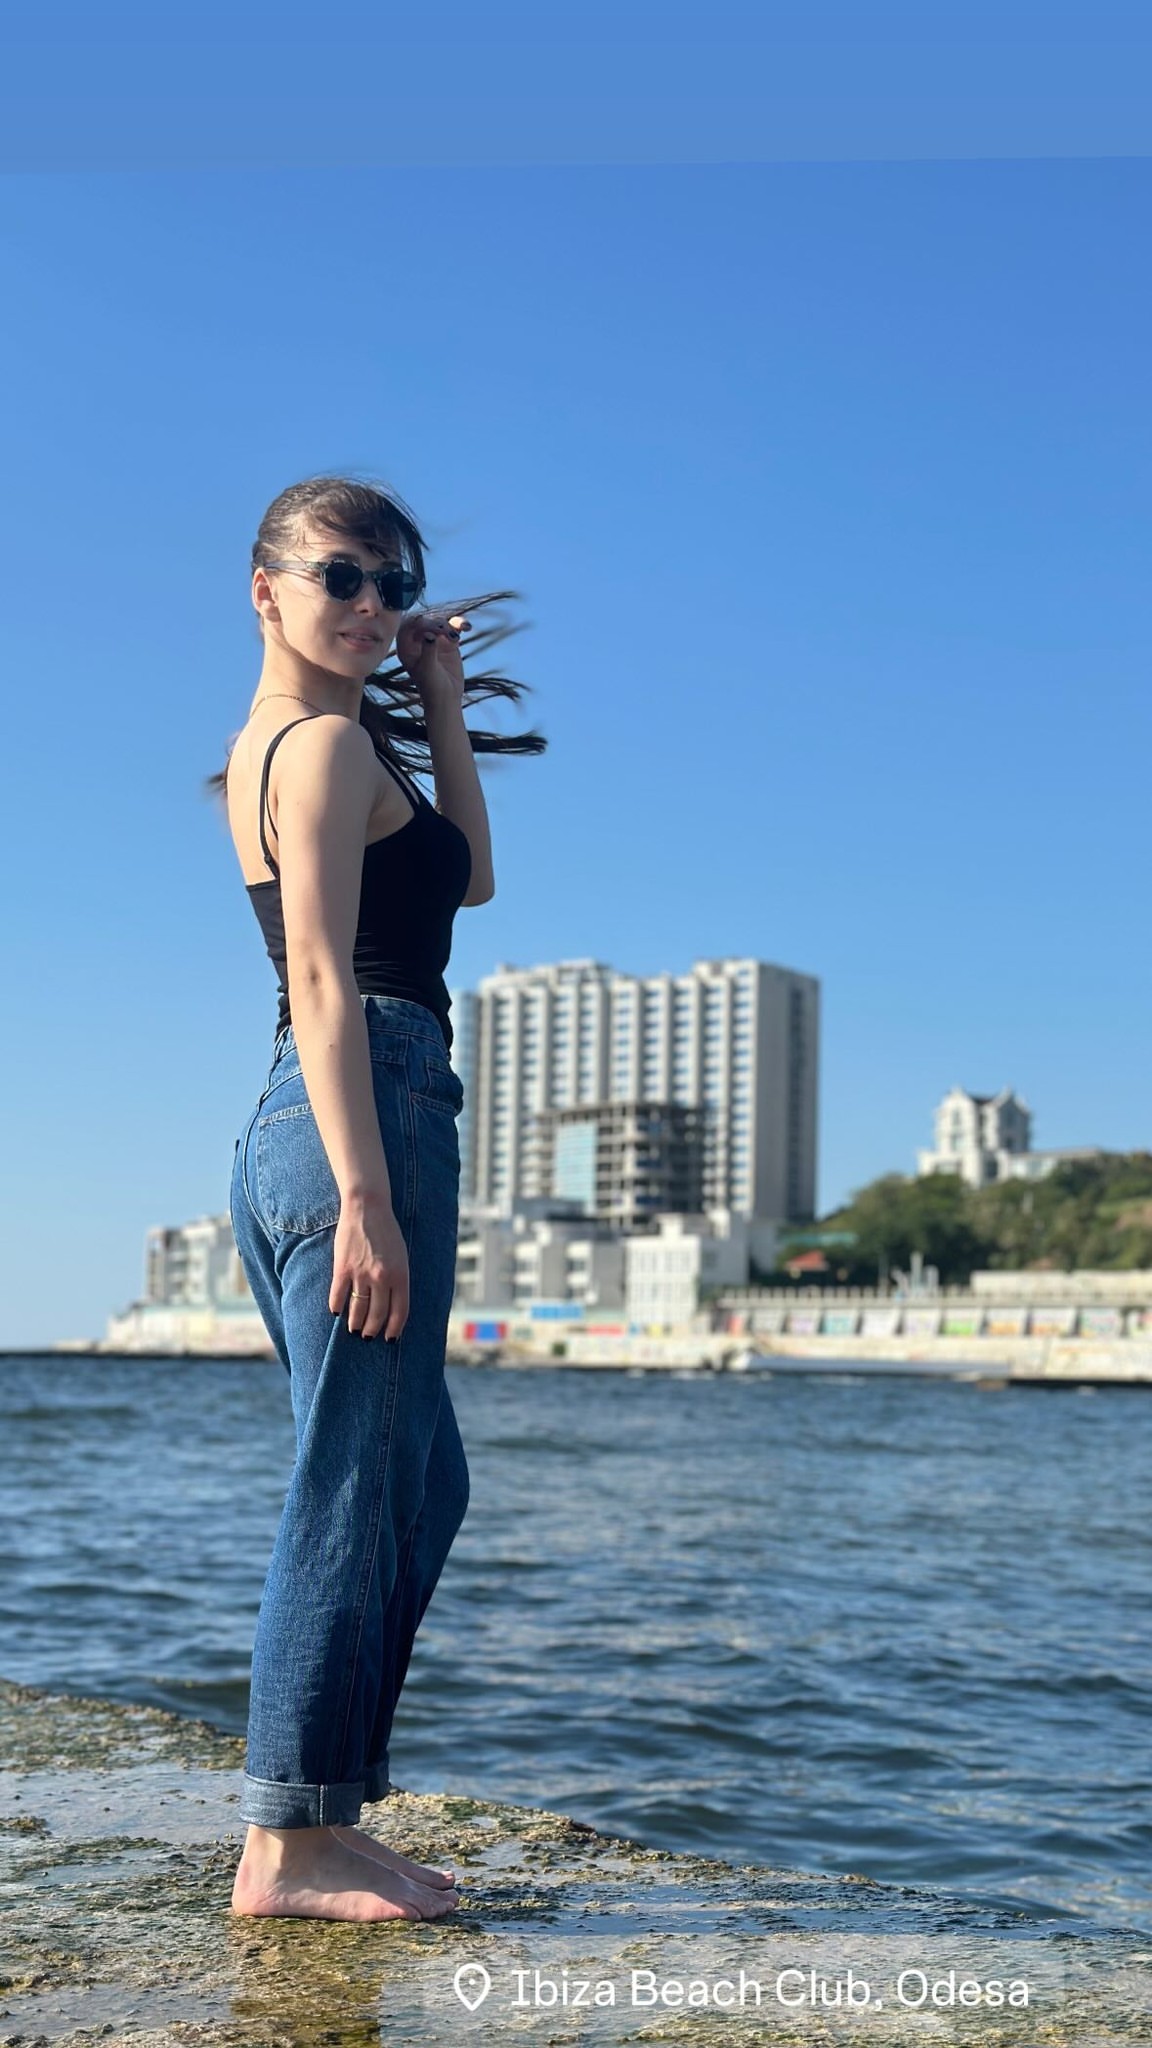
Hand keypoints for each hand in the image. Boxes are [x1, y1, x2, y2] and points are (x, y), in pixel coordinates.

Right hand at [329, 1193, 409, 1340]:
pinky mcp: (342, 1268)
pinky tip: (336, 1313)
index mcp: (401, 1275)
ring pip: (357, 1309)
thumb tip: (392, 1303)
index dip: (394, 1328)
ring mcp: (361, 1274)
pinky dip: (336, 1307)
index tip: (389, 1338)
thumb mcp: (402, 1256)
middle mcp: (382, 1278)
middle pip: (377, 1314)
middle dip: (372, 1329)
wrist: (367, 1208)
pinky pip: (338, 1295)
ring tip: (353, 1329)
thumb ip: (398, 1279)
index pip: (400, 1311)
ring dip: (355, 1323)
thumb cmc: (387, 1232)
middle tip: (367, 1336)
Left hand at [395, 610, 472, 705]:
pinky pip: (454, 628)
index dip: (415, 622)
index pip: (407, 627)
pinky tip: (467, 627)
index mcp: (406, 647)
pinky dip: (460, 625)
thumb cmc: (431, 687)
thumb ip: (428, 650)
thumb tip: (430, 634)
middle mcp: (418, 641)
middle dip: (434, 624)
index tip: (424, 622)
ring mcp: (434, 639)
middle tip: (444, 631)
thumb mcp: (427, 669)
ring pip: (440, 622)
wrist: (447, 698)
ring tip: (455, 638)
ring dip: (448, 626)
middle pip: (425, 622)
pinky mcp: (448, 641)